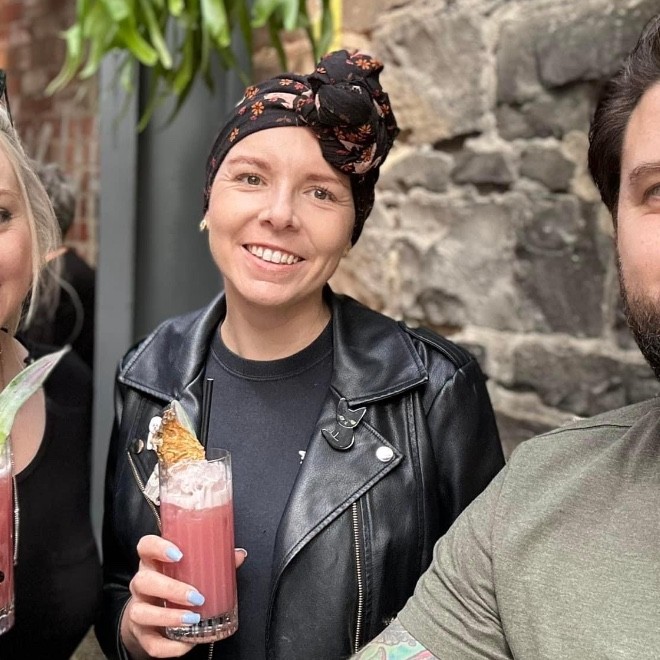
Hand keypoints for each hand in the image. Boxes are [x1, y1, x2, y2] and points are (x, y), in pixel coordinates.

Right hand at [120, 534, 245, 658]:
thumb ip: (215, 560)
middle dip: (170, 589)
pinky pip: (150, 643)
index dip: (157, 547)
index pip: (145, 546)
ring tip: (193, 619)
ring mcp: (138, 609)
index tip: (178, 555)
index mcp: (154, 562)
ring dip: (168, 617)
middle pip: (143, 581)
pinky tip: (186, 643)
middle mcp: (142, 584)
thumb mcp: (191, 569)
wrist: (153, 617)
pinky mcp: (141, 635)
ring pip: (140, 612)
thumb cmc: (176, 583)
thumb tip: (240, 554)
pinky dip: (169, 646)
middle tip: (196, 596)